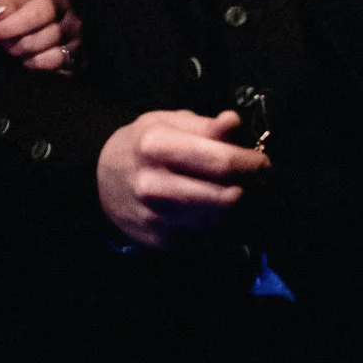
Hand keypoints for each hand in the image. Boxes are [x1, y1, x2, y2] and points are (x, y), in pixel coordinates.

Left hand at [0, 0, 83, 73]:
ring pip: (51, 57)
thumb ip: (7, 5)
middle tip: (4, 44)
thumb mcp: (21, 2)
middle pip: (40, 39)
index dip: (10, 26)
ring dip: (28, 57)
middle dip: (15, 44)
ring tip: (18, 51)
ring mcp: (79, 43)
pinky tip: (31, 59)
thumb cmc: (36, 12)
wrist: (61, 25)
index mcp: (57, 1)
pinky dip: (40, 66)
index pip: (36, 13)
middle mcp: (74, 21)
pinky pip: (58, 69)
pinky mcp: (80, 61)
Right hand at [95, 110, 268, 249]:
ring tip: (232, 190)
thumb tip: (233, 122)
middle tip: (254, 179)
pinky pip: (203, 234)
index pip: (220, 162)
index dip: (250, 162)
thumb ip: (204, 126)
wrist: (101, 180)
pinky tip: (207, 206)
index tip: (261, 160)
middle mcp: (153, 185)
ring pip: (218, 220)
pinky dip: (213, 221)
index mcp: (155, 146)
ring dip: (233, 206)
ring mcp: (155, 217)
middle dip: (248, 187)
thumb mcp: (167, 123)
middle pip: (224, 197)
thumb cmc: (142, 144)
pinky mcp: (160, 241)